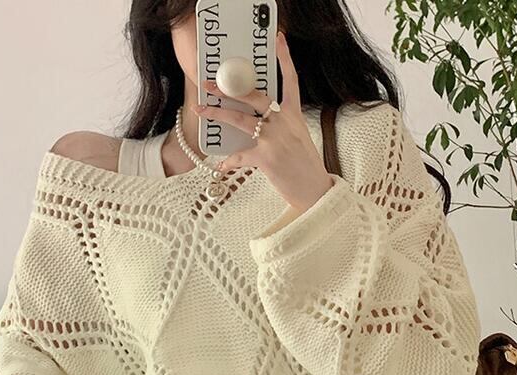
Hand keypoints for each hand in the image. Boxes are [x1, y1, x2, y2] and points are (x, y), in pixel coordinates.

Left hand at [192, 31, 334, 213]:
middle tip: (210, 83)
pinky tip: (221, 165)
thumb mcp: (297, 139)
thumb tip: (257, 123)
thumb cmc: (305, 167)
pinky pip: (240, 156)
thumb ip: (281, 126)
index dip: (285, 59)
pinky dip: (229, 161)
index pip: (291, 81)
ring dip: (218, 113)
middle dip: (229, 88)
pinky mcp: (266, 158)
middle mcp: (284, 123)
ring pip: (241, 119)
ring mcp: (275, 139)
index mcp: (294, 116)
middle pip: (255, 96)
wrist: (315, 190)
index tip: (278, 41)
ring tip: (202, 109)